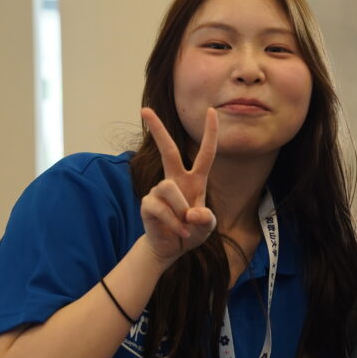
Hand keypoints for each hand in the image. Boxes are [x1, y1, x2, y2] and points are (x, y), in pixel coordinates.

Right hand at [139, 107, 217, 264]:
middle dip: (158, 129)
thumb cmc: (191, 231)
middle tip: (144, 109)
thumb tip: (192, 213)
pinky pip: (161, 209)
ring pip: (169, 188)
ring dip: (180, 211)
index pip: (206, 153)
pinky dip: (174, 224)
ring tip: (184, 225)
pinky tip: (179, 231)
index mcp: (195, 180)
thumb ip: (206, 220)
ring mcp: (159, 190)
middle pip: (168, 150)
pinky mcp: (148, 203)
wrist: (171, 247)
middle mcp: (176, 180)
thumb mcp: (207, 227)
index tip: (212, 111)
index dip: (210, 133)